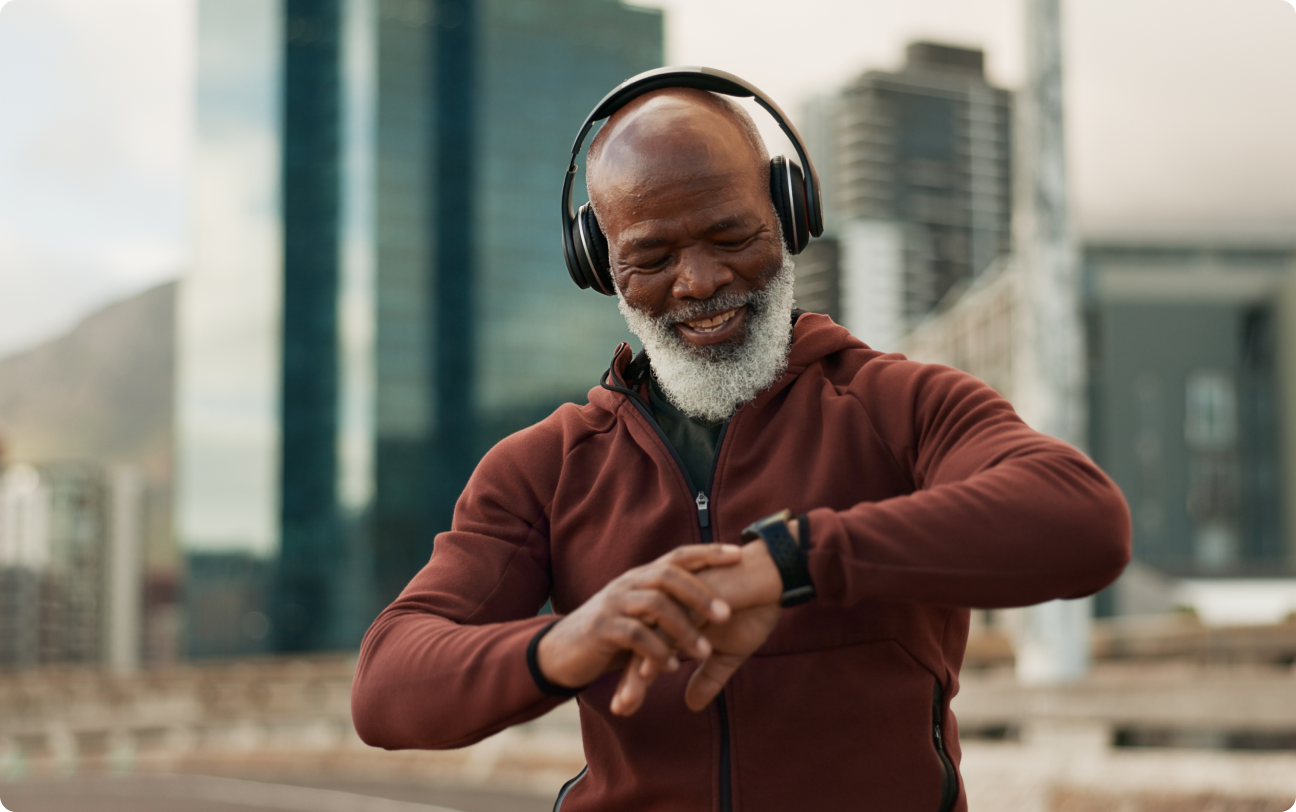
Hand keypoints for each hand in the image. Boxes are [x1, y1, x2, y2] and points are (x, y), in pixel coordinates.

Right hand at [537, 544, 741, 702]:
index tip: (740, 555)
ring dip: (683, 629)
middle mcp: (628, 583)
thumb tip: (716, 605)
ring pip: (654, 605)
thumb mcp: (643, 617)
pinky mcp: (601, 629)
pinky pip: (633, 635)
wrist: (563, 652)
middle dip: (700, 592)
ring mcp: (613, 604)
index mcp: (642, 577)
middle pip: (668, 575)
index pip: (679, 556)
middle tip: (728, 613)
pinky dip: (656, 651)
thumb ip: (671, 609)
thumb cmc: (613, 635)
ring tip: (705, 652)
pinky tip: (670, 668)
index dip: (709, 553)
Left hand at [613, 535, 787, 713]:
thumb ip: (707, 677)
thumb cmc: (753, 607)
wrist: (775, 576)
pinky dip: (657, 649)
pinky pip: (668, 625)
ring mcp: (678, 599)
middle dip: (627, 680)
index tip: (624, 709)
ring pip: (648, 639)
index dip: (634, 681)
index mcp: (674, 618)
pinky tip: (647, 672)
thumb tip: (691, 706)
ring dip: (636, 673)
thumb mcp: (729, 652)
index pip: (646, 652)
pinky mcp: (691, 597)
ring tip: (628, 702)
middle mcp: (669, 607)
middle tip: (620, 710)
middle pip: (638, 646)